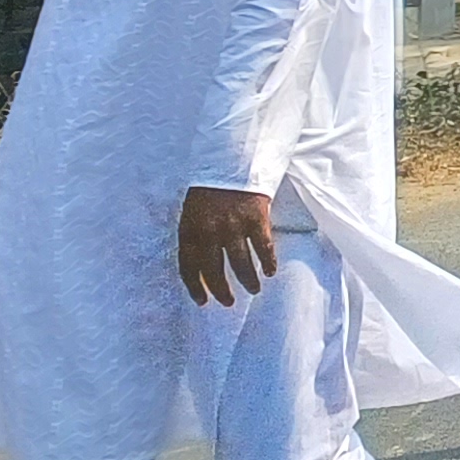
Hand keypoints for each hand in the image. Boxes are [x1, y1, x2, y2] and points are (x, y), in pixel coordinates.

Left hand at [177, 188, 276, 305]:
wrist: (232, 157)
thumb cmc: (210, 184)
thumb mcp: (191, 209)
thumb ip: (194, 233)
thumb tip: (200, 260)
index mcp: (190, 229)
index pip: (189, 267)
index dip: (195, 287)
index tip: (201, 301)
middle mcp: (210, 232)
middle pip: (214, 270)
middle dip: (221, 290)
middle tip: (228, 302)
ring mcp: (234, 227)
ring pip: (240, 264)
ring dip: (247, 281)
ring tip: (253, 290)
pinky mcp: (256, 219)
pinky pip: (263, 248)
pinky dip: (268, 262)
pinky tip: (270, 272)